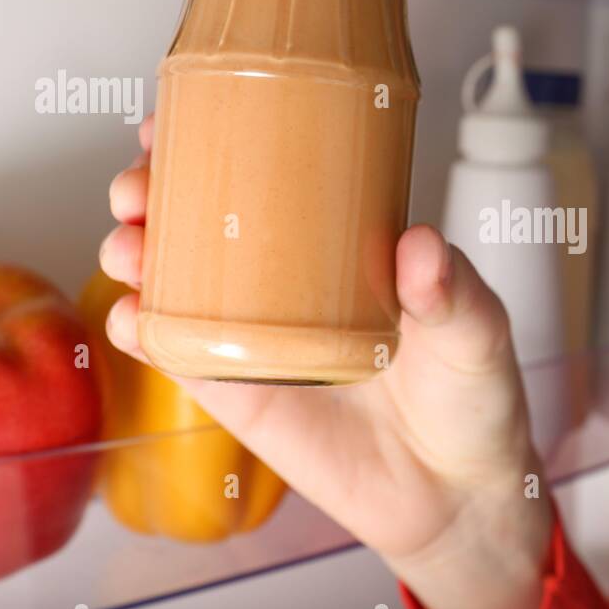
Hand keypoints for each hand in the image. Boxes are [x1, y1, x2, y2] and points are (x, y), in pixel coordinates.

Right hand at [100, 115, 552, 608]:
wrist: (455, 495)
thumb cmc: (472, 397)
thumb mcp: (477, 332)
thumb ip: (451, 292)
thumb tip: (419, 245)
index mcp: (343, 244)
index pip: (273, 176)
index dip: (218, 140)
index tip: (180, 114)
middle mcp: (291, 281)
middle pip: (205, 220)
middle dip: (156, 192)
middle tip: (140, 185)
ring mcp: (258, 335)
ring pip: (178, 280)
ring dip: (137, 252)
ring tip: (130, 243)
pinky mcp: (240, 395)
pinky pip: (181, 356)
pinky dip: (146, 332)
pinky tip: (133, 316)